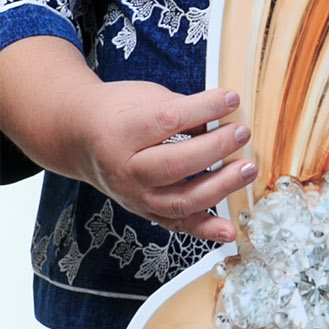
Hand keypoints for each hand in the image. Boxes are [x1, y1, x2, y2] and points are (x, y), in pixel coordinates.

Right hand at [0, 35, 256, 241]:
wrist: (81, 138)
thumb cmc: (119, 113)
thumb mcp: (145, 98)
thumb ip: (183, 108)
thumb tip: (226, 114)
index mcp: (121, 132)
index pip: (168, 121)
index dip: (204, 108)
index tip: (232, 98)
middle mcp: (125, 169)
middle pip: (175, 164)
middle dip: (215, 148)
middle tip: (242, 133)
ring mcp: (135, 196)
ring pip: (180, 200)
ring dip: (220, 187)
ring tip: (248, 168)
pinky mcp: (146, 212)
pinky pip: (178, 225)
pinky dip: (206, 230)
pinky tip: (231, 230)